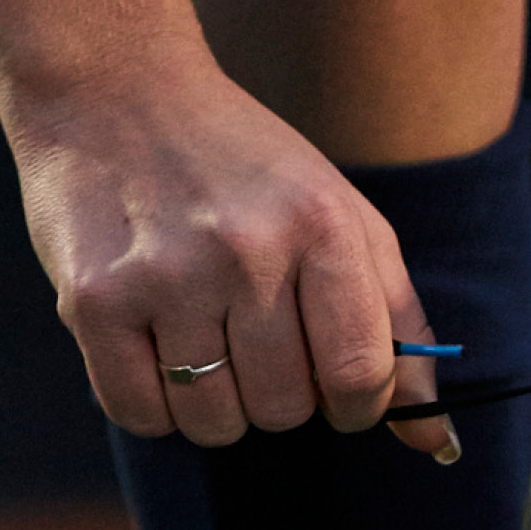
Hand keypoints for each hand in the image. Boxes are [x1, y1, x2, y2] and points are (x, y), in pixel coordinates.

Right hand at [8, 57, 455, 457]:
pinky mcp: (94, 299)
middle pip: (285, 409)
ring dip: (215, 407)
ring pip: (214, 423)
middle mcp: (247, 250)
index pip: (361, 375)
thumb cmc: (240, 166)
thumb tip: (436, 440)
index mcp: (322, 226)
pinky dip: (153, 406)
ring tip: (202, 341)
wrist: (110, 89)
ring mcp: (167, 275)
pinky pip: (140, 415)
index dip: (356, 406)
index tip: (335, 390)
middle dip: (279, 398)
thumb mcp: (340, 215)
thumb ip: (397, 322)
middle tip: (254, 343)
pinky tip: (154, 350)